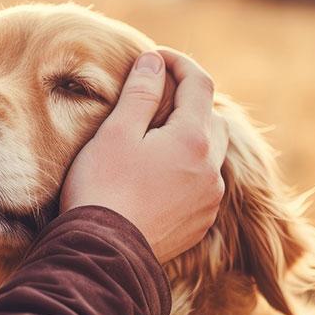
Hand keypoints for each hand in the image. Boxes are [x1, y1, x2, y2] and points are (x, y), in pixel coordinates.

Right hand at [60, 48, 228, 263]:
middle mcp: (211, 169)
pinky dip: (189, 168)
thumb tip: (155, 62)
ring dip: (192, 137)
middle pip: (212, 118)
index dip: (179, 63)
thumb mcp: (117, 132)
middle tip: (156, 96)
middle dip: (189, 101)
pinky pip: (204, 184)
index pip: (199, 84)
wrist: (102, 255)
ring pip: (212, 154)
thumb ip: (141, 93)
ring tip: (158, 136)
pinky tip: (160, 174)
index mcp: (193, 140)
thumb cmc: (103, 188)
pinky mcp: (199, 223)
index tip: (155, 58)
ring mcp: (209, 199)